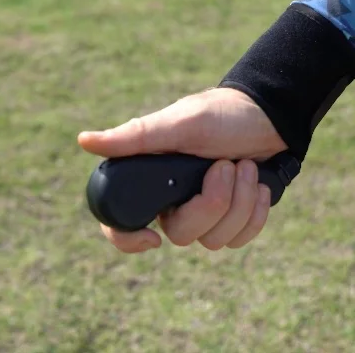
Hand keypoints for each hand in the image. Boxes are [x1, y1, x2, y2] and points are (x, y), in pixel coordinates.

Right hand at [77, 87, 287, 252]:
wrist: (269, 117)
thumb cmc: (221, 114)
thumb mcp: (180, 123)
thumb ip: (136, 137)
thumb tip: (85, 141)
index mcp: (152, 180)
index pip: (121, 225)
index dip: (128, 240)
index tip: (153, 237)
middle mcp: (173, 202)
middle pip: (183, 235)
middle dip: (213, 201)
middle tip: (226, 165)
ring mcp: (204, 214)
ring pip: (215, 239)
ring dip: (241, 201)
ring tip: (247, 166)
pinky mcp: (232, 220)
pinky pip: (240, 238)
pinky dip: (256, 212)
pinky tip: (260, 185)